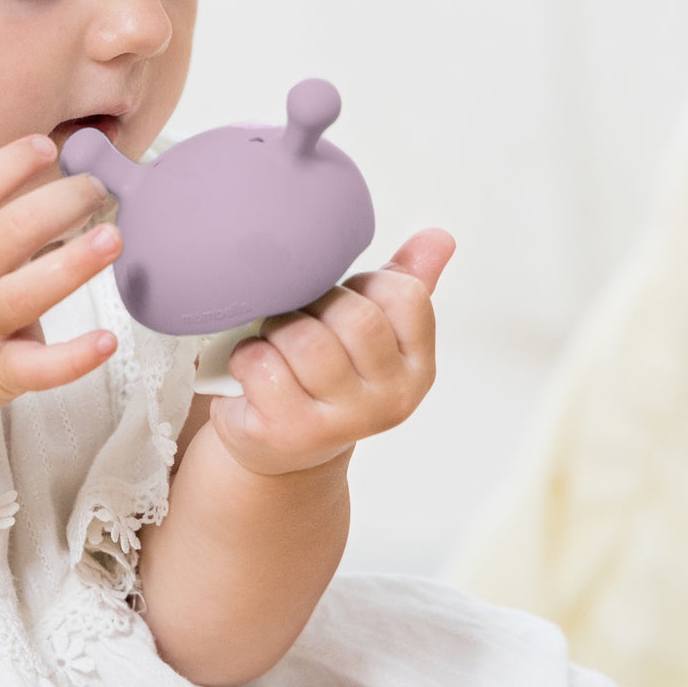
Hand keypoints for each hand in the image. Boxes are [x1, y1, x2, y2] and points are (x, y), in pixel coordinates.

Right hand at [0, 134, 120, 444]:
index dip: (6, 166)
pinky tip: (106, 340)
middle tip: (96, 188)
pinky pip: (39, 368)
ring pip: (29, 292)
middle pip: (9, 233)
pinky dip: (74, 358)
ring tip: (112, 238)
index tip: (43, 146)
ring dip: (74, 264)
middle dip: (59, 202)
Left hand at [208, 228, 455, 476]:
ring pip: (308, 341)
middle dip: (316, 304)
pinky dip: (247, 354)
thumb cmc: (324, 378)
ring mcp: (343, 421)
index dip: (363, 284)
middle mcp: (390, 399)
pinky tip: (253, 366)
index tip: (344, 300)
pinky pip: (263, 366)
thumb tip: (439, 237)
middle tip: (299, 316)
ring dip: (278, 328)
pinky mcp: (292, 431)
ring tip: (274, 340)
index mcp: (417, 367)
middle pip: (355, 318)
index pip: (404, 295)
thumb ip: (405, 283)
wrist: (282, 449)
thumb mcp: (372, 333)